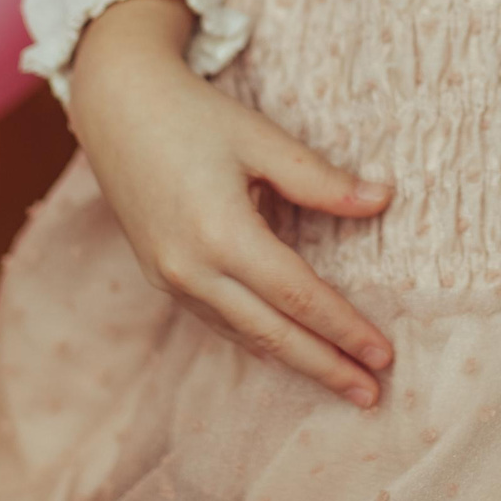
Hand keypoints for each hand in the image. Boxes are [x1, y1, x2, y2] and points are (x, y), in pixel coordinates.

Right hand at [68, 0, 395, 406]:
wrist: (116, 105)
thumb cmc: (193, 114)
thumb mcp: (261, 139)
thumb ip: (321, 181)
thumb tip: (382, 200)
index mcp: (221, 234)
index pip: (298, 296)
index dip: (343, 328)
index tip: (383, 354)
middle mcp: (192, 268)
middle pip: (273, 334)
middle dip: (325, 366)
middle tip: (372, 396)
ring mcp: (171, 278)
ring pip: (243, 335)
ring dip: (294, 360)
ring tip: (340, 379)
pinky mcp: (161, 275)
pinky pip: (217, 321)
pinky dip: (257, 340)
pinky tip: (284, 349)